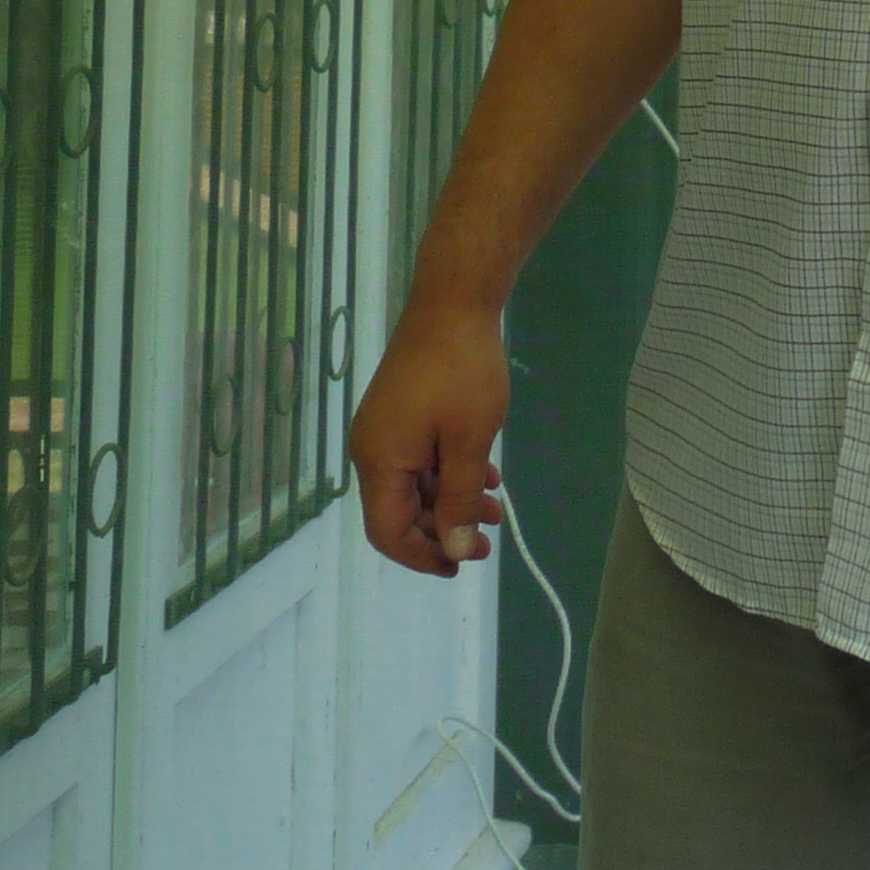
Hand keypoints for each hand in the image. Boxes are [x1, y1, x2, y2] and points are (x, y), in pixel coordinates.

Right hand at [349, 297, 509, 576]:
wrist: (453, 303)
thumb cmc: (462, 374)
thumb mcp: (468, 443)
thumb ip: (458, 500)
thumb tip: (454, 550)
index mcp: (378, 462)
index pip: (386, 532)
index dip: (422, 555)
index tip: (461, 565)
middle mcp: (372, 450)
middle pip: (399, 511)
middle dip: (443, 529)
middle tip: (489, 538)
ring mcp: (385, 430)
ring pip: (415, 485)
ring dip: (452, 500)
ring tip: (497, 507)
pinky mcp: (401, 413)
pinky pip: (421, 458)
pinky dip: (449, 472)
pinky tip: (485, 474)